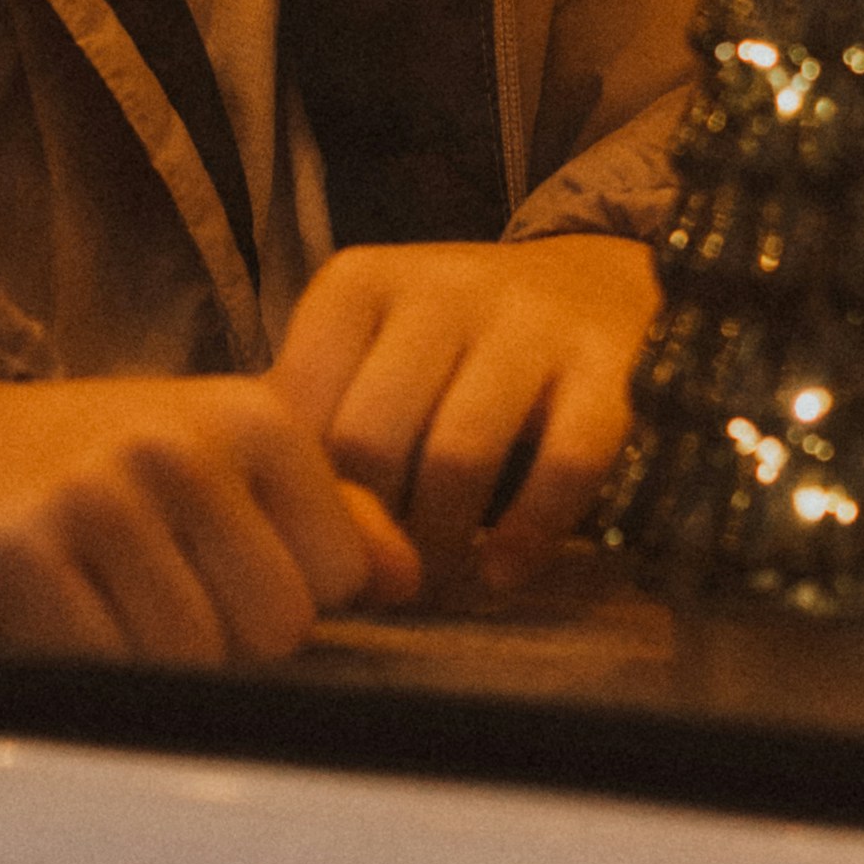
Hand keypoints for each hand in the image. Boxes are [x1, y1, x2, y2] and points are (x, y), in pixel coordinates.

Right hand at [0, 368, 419, 666]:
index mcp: (252, 417)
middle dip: (234, 639)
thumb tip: (405, 579)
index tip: (237, 570)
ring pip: (195, 657)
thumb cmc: (108, 460)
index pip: (342, 572)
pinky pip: (105, 664)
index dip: (299, 597)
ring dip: (160, 659)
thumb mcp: (226, 454)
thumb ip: (329, 511)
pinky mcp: (23, 552)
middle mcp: (181, 446)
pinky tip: (69, 619)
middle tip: (172, 595)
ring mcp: (99, 496)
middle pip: (277, 627)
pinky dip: (95, 665)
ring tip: (118, 603)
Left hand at [273, 234, 662, 601]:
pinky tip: (506, 570)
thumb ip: (314, 414)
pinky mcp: (612, 365)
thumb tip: (251, 514)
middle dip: (370, 527)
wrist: (597, 285)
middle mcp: (443, 287)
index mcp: (361, 283)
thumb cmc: (455, 343)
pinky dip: (528, 535)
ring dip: (442, 543)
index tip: (314, 540)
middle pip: (371, 438)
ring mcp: (531, 321)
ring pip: (459, 455)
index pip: (299, 407)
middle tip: (375, 577)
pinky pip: (564, 466)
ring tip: (435, 580)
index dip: (300, 492)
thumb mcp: (371, 350)